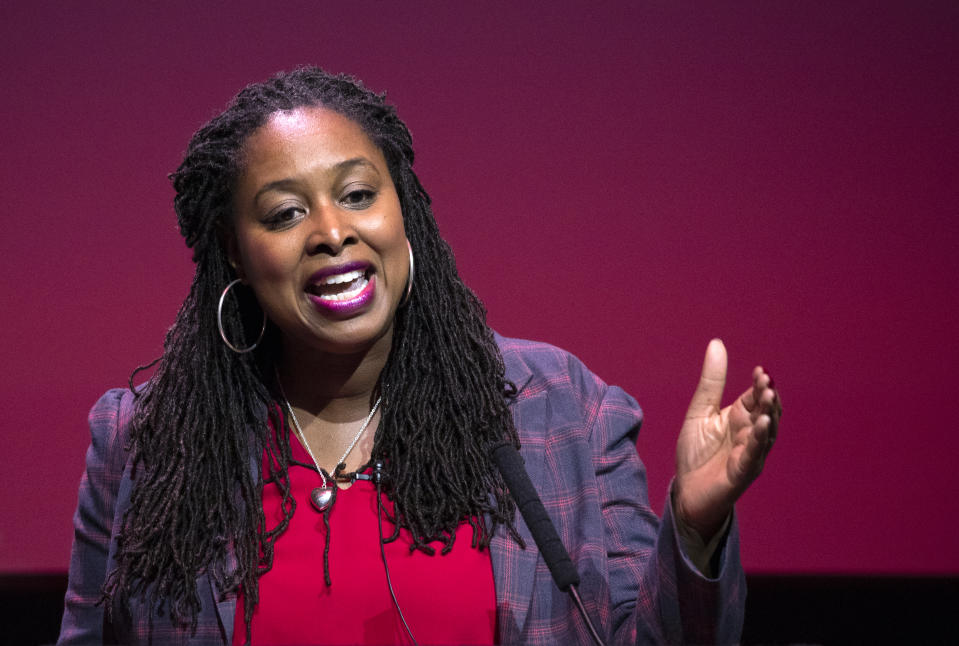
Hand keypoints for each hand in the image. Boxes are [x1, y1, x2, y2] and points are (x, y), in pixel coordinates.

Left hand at [673, 339, 780, 539]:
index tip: (760, 371)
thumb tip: (717, 343)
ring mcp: (750, 454)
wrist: (686, 492)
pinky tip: (761, 426)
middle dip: (769, 398)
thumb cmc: (696, 453)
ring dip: (769, 416)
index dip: (760, 385)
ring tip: (770, 399)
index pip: (756, 397)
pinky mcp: (742, 473)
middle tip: (766, 381)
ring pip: (766, 434)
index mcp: (740, 418)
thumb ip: (711, 382)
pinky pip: (754, 455)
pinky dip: (759, 441)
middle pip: (766, 412)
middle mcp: (750, 434)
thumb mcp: (699, 411)